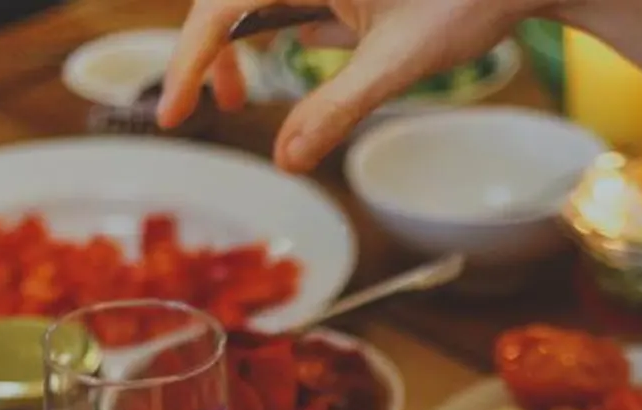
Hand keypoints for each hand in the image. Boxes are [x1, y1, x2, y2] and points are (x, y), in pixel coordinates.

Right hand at [159, 0, 544, 170]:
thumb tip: (287, 162)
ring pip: (261, 3)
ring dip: (243, 46)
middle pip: (230, 3)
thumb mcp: (398, 63)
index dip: (189, 62)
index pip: (220, 9)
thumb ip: (337, 110)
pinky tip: (290, 63)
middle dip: (213, 55)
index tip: (174, 114)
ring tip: (236, 98)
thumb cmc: (468, 2)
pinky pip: (294, 2)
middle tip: (212, 110)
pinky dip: (282, 33)